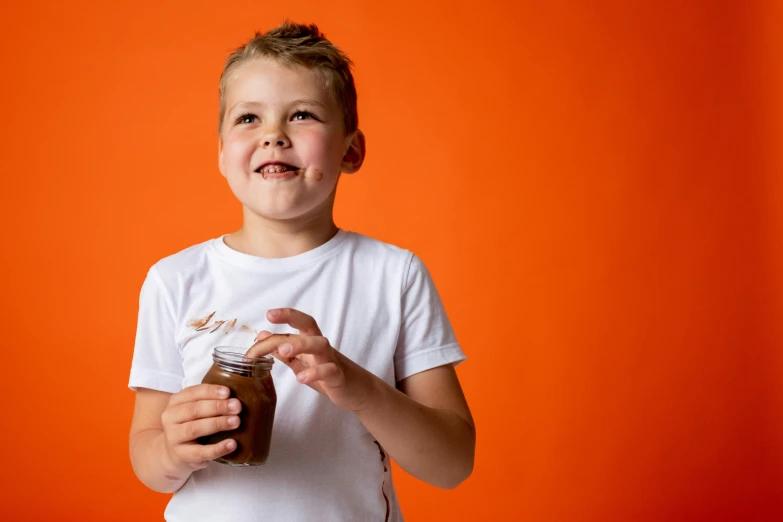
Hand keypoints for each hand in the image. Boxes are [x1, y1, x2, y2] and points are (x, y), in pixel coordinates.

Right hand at [160, 384, 241, 471]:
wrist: (173, 454)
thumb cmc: (191, 425)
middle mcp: (171, 418)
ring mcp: (174, 438)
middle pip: (195, 410)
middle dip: (218, 407)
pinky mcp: (181, 456)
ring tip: (236, 421)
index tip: (228, 392)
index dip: (211, 392)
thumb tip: (236, 397)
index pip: (193, 392)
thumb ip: (209, 401)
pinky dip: (218, 448)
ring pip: (195, 429)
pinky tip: (232, 443)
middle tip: (237, 406)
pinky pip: (201, 452)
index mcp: (176, 402)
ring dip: (218, 423)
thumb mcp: (194, 410)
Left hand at [246, 308, 376, 411]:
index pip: (298, 323)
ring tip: (284, 350)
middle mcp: (321, 347)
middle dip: (291, 318)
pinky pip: (329, 371)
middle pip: (309, 325)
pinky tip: (301, 378)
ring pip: (320, 345)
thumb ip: (282, 350)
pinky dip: (315, 373)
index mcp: (311, 341)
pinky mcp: (338, 378)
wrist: (357, 391)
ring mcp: (331, 361)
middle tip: (271, 316)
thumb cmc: (326, 374)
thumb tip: (262, 335)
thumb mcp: (301, 362)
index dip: (284, 316)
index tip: (268, 314)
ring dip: (301, 344)